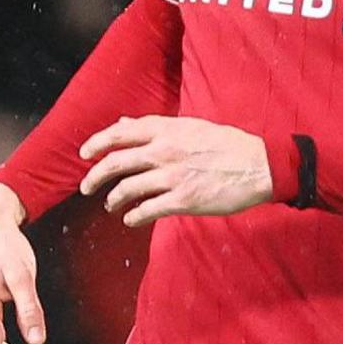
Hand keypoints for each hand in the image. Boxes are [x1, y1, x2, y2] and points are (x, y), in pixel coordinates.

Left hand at [79, 115, 273, 227]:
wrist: (258, 166)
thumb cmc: (224, 144)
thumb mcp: (188, 126)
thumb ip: (154, 127)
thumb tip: (123, 124)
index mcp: (165, 130)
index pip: (119, 134)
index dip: (96, 143)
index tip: (83, 154)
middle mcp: (164, 151)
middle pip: (116, 163)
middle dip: (94, 177)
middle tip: (85, 188)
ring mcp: (173, 177)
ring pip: (128, 189)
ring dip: (113, 200)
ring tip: (110, 206)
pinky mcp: (184, 200)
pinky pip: (148, 210)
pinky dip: (134, 216)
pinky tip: (130, 220)